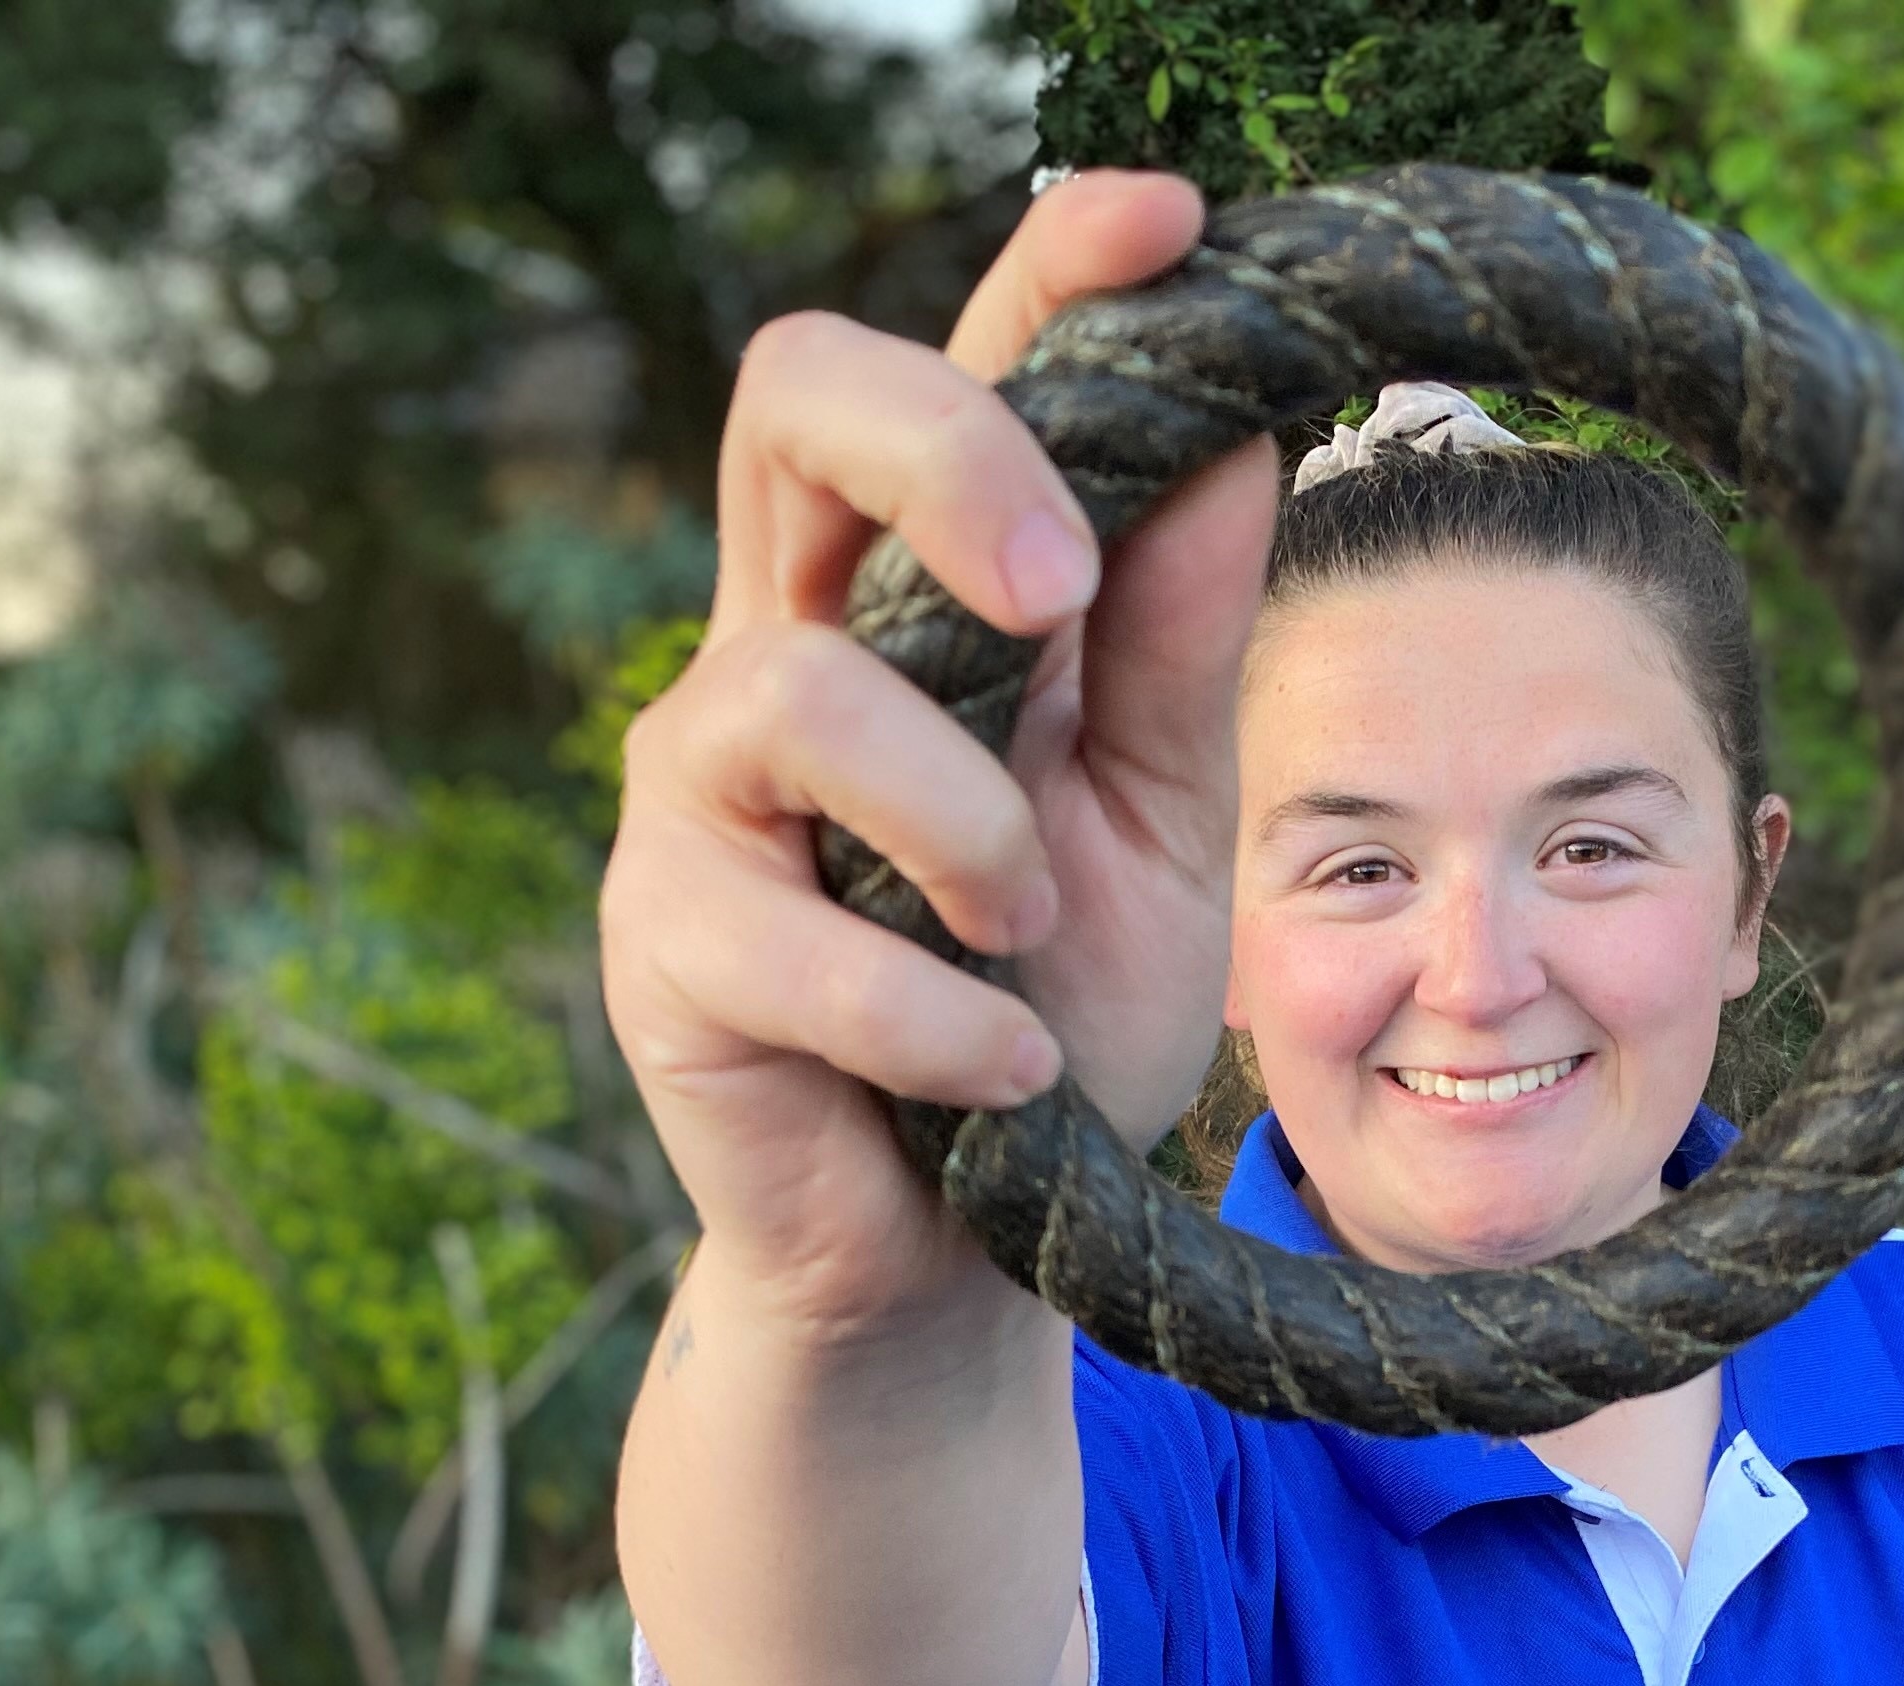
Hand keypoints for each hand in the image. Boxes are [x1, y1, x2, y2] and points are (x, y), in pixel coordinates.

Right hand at [599, 169, 1277, 1330]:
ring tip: (1029, 938)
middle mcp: (788, 643)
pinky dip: (936, 1017)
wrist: (960, 1249)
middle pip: (796, 404)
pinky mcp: (661, 935)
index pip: (957, 372)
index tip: (1166, 218)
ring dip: (962, 828)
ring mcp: (701, 784)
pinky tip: (1001, 1071)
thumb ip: (1181, 649)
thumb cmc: (1051, 1011)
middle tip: (1057, 588)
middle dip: (943, 452)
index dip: (1045, 272)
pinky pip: (798, 936)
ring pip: (799, 687)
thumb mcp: (1162, 824)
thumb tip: (1242, 441)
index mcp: (919, 594)